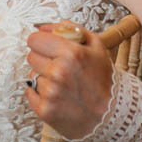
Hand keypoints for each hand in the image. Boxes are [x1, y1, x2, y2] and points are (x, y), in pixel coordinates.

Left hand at [25, 22, 116, 140]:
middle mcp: (59, 72)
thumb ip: (71, 29)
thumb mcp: (96, 46)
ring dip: (44, 77)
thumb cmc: (104, 79)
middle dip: (43, 58)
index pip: (34, 39)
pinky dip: (40, 94)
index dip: (42, 41)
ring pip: (33, 75)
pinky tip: (57, 95)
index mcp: (71, 53)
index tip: (48, 46)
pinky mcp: (44, 110)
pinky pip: (30, 93)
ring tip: (62, 84)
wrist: (110, 114)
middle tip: (59, 66)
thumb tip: (44, 27)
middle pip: (31, 56)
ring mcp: (50, 93)